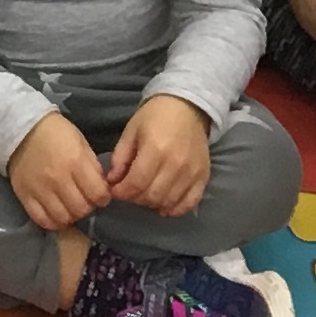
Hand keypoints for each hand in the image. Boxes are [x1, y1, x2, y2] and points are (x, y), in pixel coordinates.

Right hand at [5, 111, 112, 233]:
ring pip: (63, 218)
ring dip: (71, 215)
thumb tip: (101, 190)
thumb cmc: (57, 133)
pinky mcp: (24, 196)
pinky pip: (42, 220)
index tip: (100, 194)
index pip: (98, 194)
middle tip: (84, 200)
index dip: (103, 198)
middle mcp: (58, 178)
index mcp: (75, 162)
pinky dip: (53, 221)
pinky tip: (57, 213)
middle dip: (88, 207)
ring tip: (70, 206)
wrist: (22, 129)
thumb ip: (93, 168)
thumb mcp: (81, 143)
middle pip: (81, 209)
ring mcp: (40, 189)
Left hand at [104, 96, 214, 218]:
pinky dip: (175, 209)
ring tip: (145, 195)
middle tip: (130, 192)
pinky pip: (190, 203)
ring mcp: (192, 172)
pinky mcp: (203, 177)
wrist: (187, 107)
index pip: (136, 183)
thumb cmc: (155, 117)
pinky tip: (164, 206)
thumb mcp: (131, 131)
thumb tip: (112, 182)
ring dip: (152, 204)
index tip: (115, 191)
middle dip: (135, 198)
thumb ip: (120, 158)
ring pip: (168, 202)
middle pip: (152, 196)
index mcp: (155, 149)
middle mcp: (176, 164)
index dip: (122, 192)